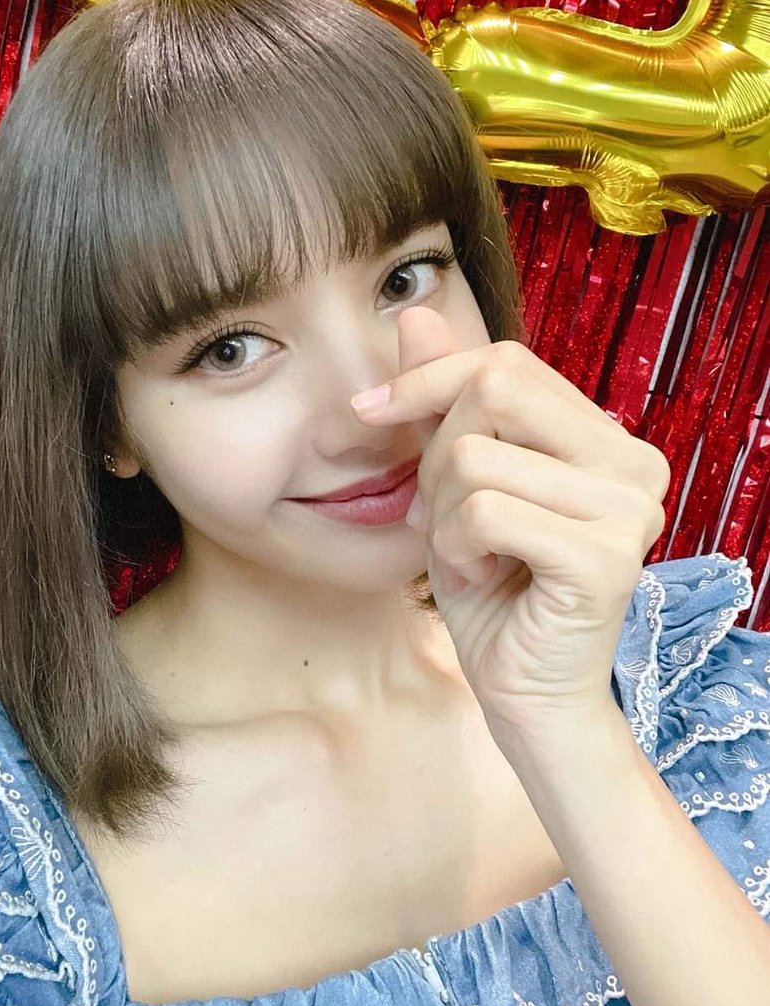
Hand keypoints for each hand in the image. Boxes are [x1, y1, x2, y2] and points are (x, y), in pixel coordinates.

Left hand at [351, 307, 669, 741]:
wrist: (525, 693)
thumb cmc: (492, 588)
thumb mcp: (456, 481)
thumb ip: (444, 399)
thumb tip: (413, 311)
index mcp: (607, 439)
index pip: (507, 362)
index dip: (427, 379)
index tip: (369, 410)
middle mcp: (635, 463)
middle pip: (494, 390)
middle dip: (436, 454)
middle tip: (440, 516)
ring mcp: (630, 509)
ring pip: (476, 457)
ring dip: (441, 515)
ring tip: (468, 555)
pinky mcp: (605, 557)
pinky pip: (483, 512)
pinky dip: (454, 547)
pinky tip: (481, 578)